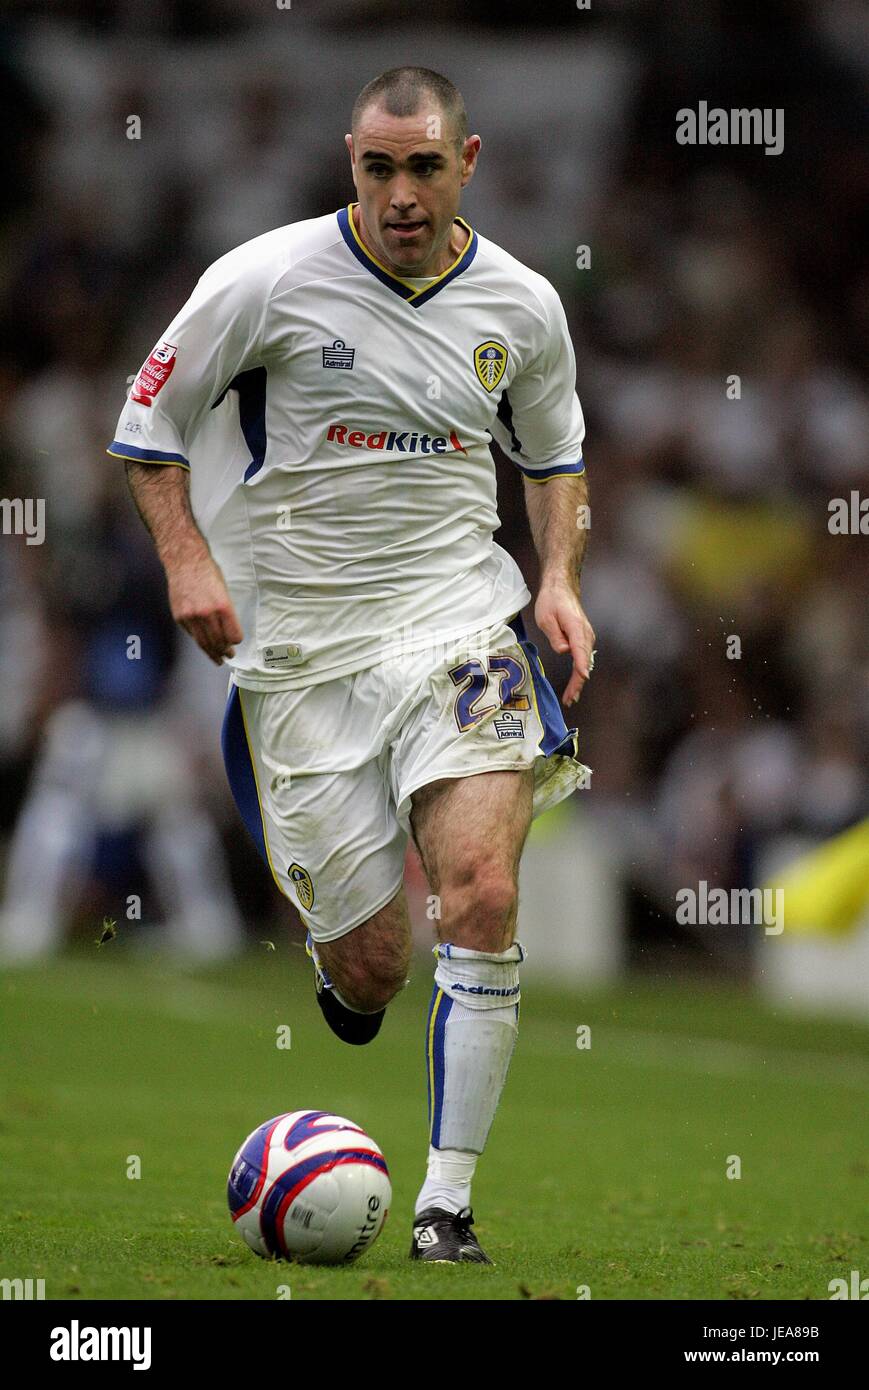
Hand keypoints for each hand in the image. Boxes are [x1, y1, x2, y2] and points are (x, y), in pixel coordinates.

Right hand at [165, 547, 242, 664]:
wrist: (184, 560)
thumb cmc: (207, 572)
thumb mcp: (224, 590)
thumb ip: (226, 612)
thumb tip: (228, 631)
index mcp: (223, 606)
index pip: (233, 635)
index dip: (235, 641)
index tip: (236, 643)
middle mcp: (207, 613)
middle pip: (218, 642)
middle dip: (224, 651)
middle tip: (228, 656)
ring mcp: (191, 616)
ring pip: (203, 643)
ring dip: (212, 653)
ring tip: (217, 659)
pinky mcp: (179, 616)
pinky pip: (192, 634)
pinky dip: (199, 641)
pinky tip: (203, 644)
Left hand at [534, 581, 595, 705]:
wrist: (561, 588)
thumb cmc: (552, 601)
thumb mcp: (546, 617)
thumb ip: (555, 635)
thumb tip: (564, 651)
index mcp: (576, 627)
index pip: (580, 649)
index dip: (581, 664)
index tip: (582, 677)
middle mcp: (585, 633)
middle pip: (584, 661)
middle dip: (578, 681)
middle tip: (570, 699)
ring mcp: (586, 636)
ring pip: (585, 662)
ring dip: (579, 680)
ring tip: (571, 697)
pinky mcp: (583, 639)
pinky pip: (583, 658)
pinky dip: (580, 671)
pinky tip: (576, 683)